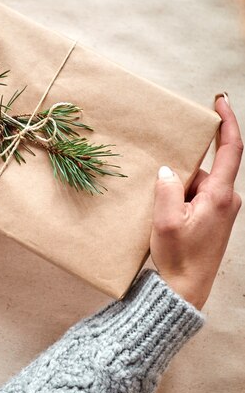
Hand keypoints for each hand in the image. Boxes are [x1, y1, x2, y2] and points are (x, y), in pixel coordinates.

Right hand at [150, 94, 242, 309]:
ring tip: (161, 214)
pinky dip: (180, 201)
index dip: (228, 122)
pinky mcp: (214, 220)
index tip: (220, 102)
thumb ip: (167, 189)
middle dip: (182, 174)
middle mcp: (227, 201)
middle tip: (163, 191)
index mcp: (220, 196)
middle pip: (206, 170)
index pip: (231, 149)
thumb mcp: (166, 222)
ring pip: (198, 185)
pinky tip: (167, 218)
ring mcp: (222, 211)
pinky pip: (197, 198)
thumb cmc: (179, 259)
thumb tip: (168, 170)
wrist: (185, 291)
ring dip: (178, 192)